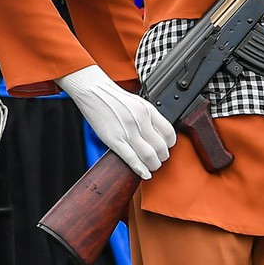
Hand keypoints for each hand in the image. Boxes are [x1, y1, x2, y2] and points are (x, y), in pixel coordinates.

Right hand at [60, 65, 174, 177]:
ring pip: (149, 156)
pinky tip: (144, 173)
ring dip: (153, 165)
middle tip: (159, 159)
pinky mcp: (114, 140)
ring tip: (151, 166)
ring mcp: (127, 131)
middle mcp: (140, 120)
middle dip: (162, 157)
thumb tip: (157, 134)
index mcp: (148, 110)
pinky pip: (132, 159)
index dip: (170, 144)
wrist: (93, 91)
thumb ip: (149, 117)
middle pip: (160, 147)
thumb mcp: (137, 102)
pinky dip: (140, 169)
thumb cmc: (113, 97)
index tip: (166, 147)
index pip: (168, 132)